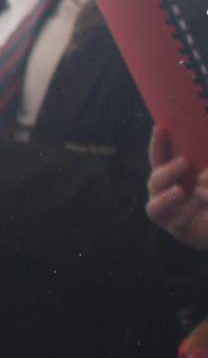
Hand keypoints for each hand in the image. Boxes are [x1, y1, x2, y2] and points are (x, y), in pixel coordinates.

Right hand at [147, 128, 207, 251]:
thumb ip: (204, 163)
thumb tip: (203, 165)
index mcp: (173, 177)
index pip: (160, 159)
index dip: (158, 144)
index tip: (161, 128)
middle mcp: (165, 194)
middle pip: (155, 181)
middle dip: (167, 171)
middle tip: (184, 162)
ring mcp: (169, 214)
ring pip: (154, 205)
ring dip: (166, 196)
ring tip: (180, 190)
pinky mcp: (178, 230)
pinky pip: (174, 222)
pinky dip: (185, 212)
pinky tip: (196, 204)